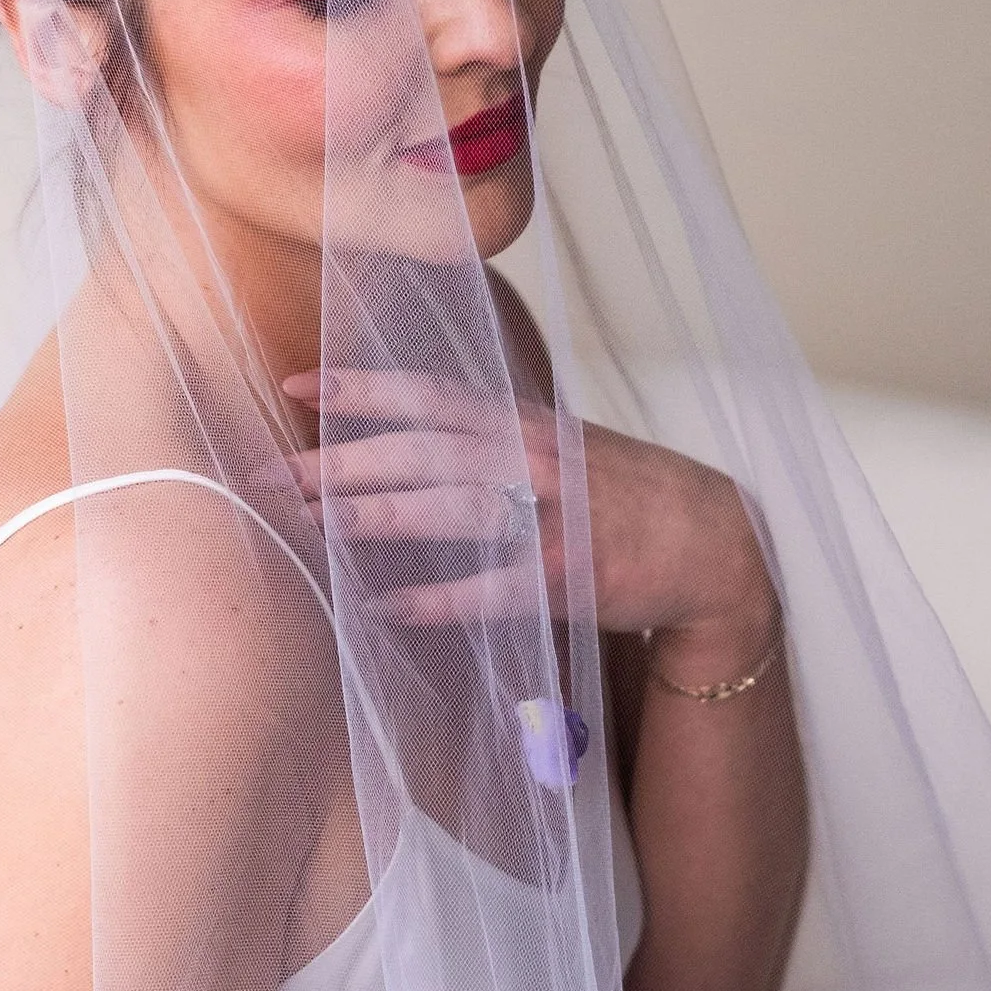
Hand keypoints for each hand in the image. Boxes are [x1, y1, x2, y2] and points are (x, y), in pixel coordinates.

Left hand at [282, 367, 776, 643]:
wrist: (712, 540)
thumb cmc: (625, 493)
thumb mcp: (559, 442)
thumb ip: (493, 434)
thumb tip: (414, 434)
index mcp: (524, 424)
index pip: (428, 394)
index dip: (359, 387)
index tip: (293, 384)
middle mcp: (530, 460)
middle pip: (421, 451)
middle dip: (343, 461)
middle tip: (278, 474)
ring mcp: (548, 519)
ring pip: (447, 510)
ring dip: (375, 518)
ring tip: (314, 526)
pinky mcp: (562, 579)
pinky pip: (486, 589)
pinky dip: (432, 599)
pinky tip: (383, 607)